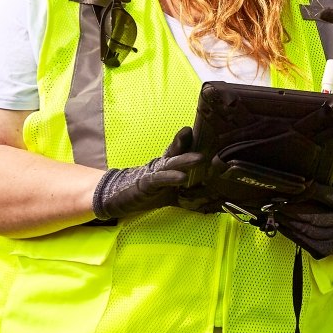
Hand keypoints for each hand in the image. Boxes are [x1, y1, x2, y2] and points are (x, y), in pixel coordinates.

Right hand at [91, 127, 206, 219]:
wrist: (118, 197)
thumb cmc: (150, 192)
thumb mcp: (174, 192)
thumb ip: (192, 193)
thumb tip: (214, 196)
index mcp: (170, 164)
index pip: (185, 151)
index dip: (200, 144)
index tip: (214, 135)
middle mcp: (163, 164)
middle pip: (179, 151)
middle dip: (195, 144)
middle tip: (210, 136)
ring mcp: (154, 172)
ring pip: (172, 163)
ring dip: (187, 160)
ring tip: (201, 158)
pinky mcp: (146, 184)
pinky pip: (160, 179)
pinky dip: (171, 178)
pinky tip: (183, 178)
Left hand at [268, 183, 332, 258]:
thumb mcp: (331, 193)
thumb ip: (318, 189)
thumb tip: (300, 184)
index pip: (326, 196)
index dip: (308, 193)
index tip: (291, 189)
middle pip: (313, 217)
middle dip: (291, 211)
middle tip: (276, 205)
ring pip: (306, 231)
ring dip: (287, 222)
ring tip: (276, 214)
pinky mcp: (324, 250)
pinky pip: (302, 242)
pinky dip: (289, 233)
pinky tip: (281, 225)